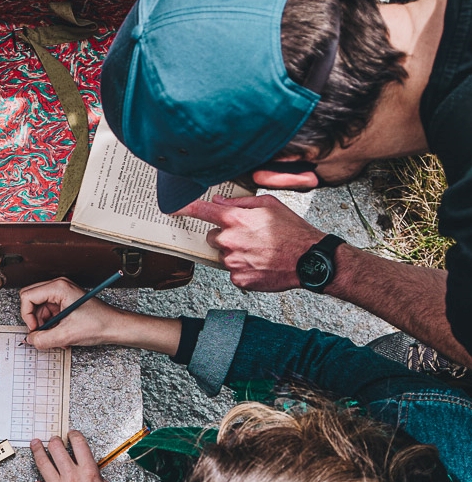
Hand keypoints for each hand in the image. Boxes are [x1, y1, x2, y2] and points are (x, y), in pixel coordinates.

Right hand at [20, 277, 182, 354]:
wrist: (116, 327)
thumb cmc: (99, 324)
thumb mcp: (66, 335)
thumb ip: (43, 339)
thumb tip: (30, 340)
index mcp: (58, 287)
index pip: (27, 297)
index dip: (27, 316)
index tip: (35, 329)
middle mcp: (59, 287)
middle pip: (31, 301)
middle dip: (35, 320)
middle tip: (42, 333)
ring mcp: (62, 294)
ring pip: (40, 310)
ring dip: (45, 326)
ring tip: (57, 337)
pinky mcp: (65, 302)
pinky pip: (49, 313)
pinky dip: (52, 326)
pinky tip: (62, 335)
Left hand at [31, 431, 116, 481]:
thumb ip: (97, 477)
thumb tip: (90, 469)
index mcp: (89, 473)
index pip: (79, 444)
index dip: (73, 435)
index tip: (69, 434)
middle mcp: (71, 478)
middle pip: (56, 449)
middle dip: (52, 441)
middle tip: (50, 440)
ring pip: (42, 462)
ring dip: (38, 451)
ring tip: (35, 445)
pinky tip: (40, 480)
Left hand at [178, 194, 323, 290]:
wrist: (310, 260)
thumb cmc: (293, 230)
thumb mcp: (270, 205)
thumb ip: (241, 203)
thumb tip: (220, 202)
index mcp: (235, 220)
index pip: (202, 211)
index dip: (185, 207)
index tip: (172, 206)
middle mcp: (230, 241)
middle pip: (213, 238)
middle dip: (226, 237)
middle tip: (249, 237)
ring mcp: (233, 262)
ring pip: (224, 256)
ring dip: (236, 254)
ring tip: (259, 251)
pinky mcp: (239, 279)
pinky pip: (233, 272)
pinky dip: (243, 269)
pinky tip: (260, 263)